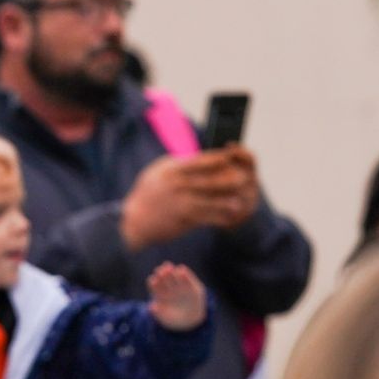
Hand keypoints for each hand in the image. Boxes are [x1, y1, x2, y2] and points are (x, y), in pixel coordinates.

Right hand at [120, 148, 259, 249]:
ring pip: (212, 200)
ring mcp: (182, 203)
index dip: (219, 158)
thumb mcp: (157, 172)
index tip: (231, 156)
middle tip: (244, 178)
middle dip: (230, 178)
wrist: (133, 222)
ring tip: (241, 200)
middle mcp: (178, 186)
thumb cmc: (146, 195)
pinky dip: (221, 217)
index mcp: (172, 171)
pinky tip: (230, 216)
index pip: (201, 161)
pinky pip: (208, 217)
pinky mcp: (185, 219)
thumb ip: (178, 165)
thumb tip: (199, 157)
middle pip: (211, 180)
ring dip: (229, 200)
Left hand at [146, 262, 206, 331]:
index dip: (153, 282)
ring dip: (171, 271)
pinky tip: (181, 269)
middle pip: (163, 278)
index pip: (154, 286)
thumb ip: (158, 313)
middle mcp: (169, 288)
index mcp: (159, 295)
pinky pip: (188, 278)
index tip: (153, 280)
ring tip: (169, 267)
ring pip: (174, 276)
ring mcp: (180, 286)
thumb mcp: (165, 319)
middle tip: (160, 270)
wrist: (190, 320)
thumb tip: (151, 307)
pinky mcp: (192, 286)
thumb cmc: (174, 320)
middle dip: (162, 273)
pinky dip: (185, 274)